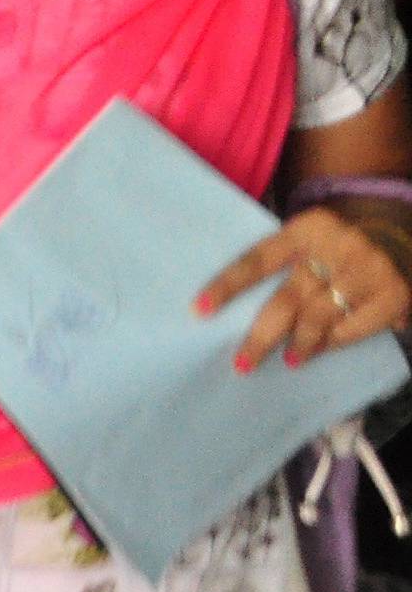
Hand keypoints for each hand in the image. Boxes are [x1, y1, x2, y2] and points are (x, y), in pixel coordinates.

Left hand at [196, 206, 411, 370]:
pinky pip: (352, 328)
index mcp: (306, 228)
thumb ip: (283, 261)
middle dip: (261, 335)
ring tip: (288, 360)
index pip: (258, 259)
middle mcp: (336, 246)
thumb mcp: (310, 236)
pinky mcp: (393, 293)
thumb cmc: (339, 244)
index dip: (228, 285)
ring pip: (318, 317)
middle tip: (241, 363)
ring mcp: (367, 269)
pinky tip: (320, 350)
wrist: (402, 233)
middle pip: (287, 298)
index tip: (199, 310)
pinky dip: (333, 343)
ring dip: (299, 344)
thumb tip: (232, 305)